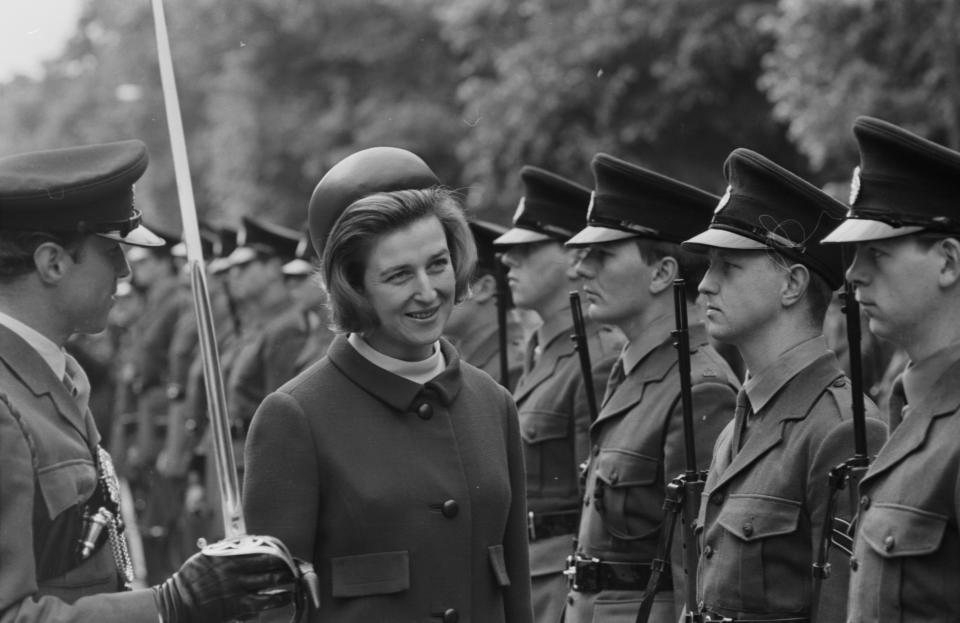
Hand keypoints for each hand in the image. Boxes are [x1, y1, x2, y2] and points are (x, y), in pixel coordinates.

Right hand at [152, 548, 294, 622]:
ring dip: (287, 579)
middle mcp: (237, 568)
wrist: (178, 603)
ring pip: (271, 580)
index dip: (278, 550)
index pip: (262, 547)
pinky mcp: (238, 605)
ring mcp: (239, 587)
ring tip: (295, 579)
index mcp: (230, 554)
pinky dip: (279, 598)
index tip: (286, 552)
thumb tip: (246, 545)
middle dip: (287, 563)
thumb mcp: (208, 557)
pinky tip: (286, 596)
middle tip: (296, 565)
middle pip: (271, 562)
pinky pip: (265, 601)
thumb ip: (227, 551)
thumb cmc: (191, 579)